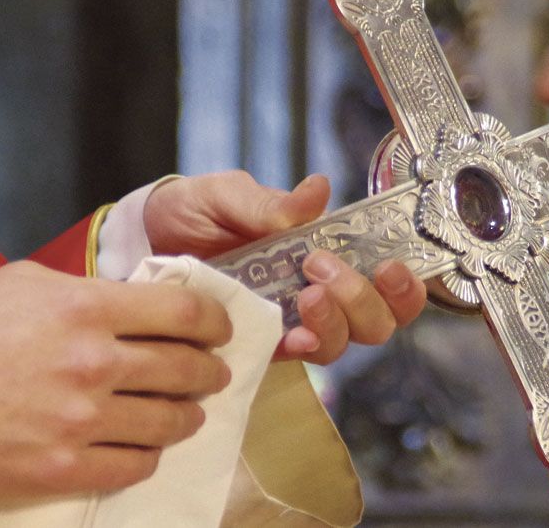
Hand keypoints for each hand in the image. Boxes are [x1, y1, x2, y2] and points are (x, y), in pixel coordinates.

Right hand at [0, 261, 232, 498]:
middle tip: (214, 372)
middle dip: (210, 370)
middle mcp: (93, 362)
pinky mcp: (62, 467)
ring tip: (188, 412)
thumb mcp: (23, 282)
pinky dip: (150, 455)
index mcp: (86, 307)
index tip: (219, 329)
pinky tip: (148, 446)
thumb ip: (86, 291)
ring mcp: (81, 420)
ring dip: (188, 415)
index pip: (183, 311)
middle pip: (185, 367)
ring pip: (168, 420)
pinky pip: (133, 466)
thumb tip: (132, 303)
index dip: (214, 321)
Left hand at [144, 171, 425, 363]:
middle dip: (362, 300)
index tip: (389, 266)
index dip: (404, 287)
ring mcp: (288, 321)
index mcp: (325, 251)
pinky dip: (300, 346)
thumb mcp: (227, 194)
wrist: (144, 236)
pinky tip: (290, 332)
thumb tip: (319, 190)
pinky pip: (293, 358)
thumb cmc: (193, 210)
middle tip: (321, 267)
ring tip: (305, 294)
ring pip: (340, 344)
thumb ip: (270, 201)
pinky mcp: (257, 342)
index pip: (388, 283)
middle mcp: (317, 292)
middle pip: (375, 323)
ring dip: (334, 322)